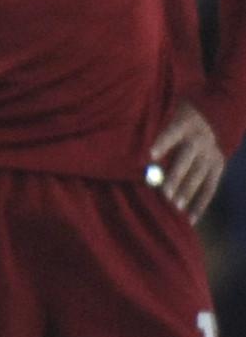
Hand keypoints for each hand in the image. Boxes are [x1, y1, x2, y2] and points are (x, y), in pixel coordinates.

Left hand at [149, 100, 225, 221]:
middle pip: (187, 158)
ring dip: (187, 192)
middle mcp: (199, 138)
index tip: (149, 156)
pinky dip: (200, 205)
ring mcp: (211, 153)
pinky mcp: (218, 166)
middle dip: (175, 176)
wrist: (204, 117)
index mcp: (182, 123)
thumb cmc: (167, 120)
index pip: (171, 133)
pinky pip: (210, 188)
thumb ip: (145, 130)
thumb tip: (117, 149)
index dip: (162, 144)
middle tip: (163, 193)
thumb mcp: (161, 116)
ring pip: (199, 175)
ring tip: (174, 208)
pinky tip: (190, 219)